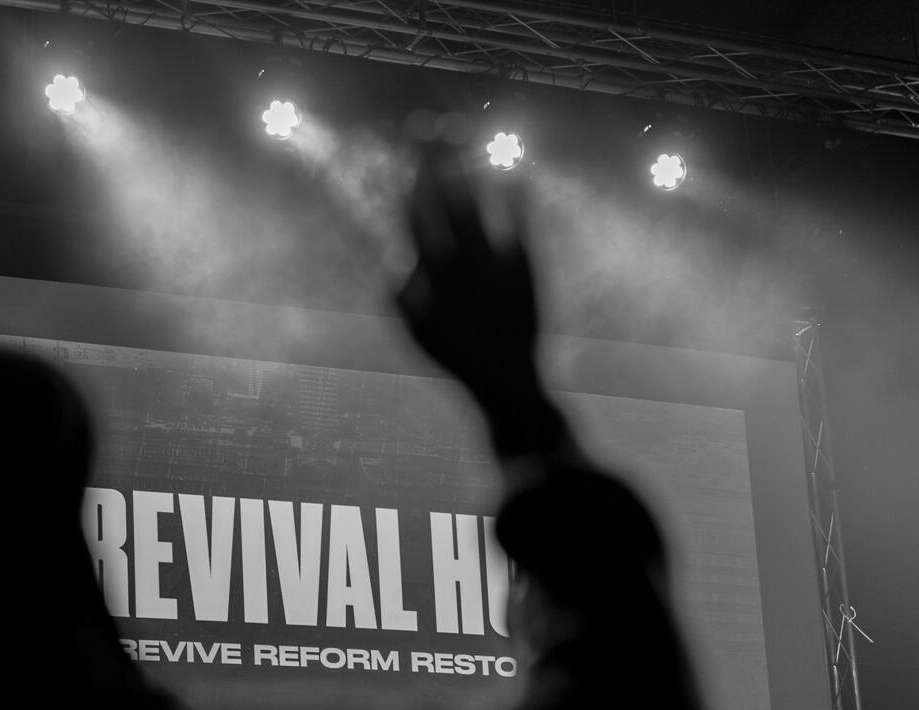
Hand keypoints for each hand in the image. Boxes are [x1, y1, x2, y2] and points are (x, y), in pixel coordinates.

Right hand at [396, 142, 559, 452]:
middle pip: (442, 197)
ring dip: (466, 164)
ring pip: (477, 201)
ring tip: (461, 132)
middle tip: (427, 122)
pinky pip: (519, 218)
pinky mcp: (525, 265)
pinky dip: (516, 193)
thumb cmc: (454, 356)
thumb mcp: (414, 330)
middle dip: (433, 157)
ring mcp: (493, 260)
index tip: (406, 155)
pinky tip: (513, 169)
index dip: (410, 181)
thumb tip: (393, 262)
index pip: (413, 216)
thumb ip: (400, 294)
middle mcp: (459, 261)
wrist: (504, 379)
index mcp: (427, 275)